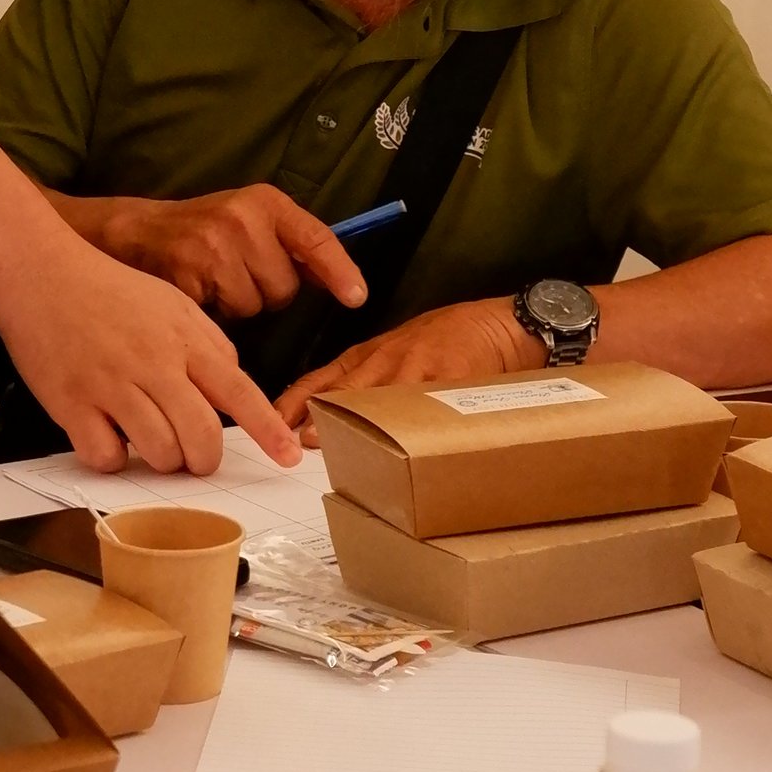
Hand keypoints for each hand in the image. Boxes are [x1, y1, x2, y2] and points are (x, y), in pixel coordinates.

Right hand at [2, 235, 301, 473]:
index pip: (238, 391)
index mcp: (183, 340)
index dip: (268, 430)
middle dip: (203, 459)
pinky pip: (106, 456)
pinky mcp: (72, 404)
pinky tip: (107, 434)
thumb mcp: (172, 304)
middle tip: (192, 455)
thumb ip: (208, 344)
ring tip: (145, 437)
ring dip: (160, 459)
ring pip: (159, 453)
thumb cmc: (107, 289)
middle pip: (200, 437)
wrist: (41, 274)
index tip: (289, 457)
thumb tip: (233, 386)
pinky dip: (111, 457)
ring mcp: (111, 385)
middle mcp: (152, 364)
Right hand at [104, 183, 369, 321]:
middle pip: (284, 286)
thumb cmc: (205, 229)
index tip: (356, 297)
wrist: (139, 231)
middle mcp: (242, 219)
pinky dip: (215, 312)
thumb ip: (292, 245)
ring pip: (255, 305)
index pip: (315, 238)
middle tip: (239, 273)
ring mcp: (213, 247)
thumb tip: (341, 282)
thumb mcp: (251, 220)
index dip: (339, 271)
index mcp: (265, 202)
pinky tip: (199, 290)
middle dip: (268, 290)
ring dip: (240, 304)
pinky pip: (224, 315)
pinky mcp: (188, 275)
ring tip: (216, 281)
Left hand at [279, 294, 527, 435]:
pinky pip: (427, 404)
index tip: (273, 421)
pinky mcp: (450, 377)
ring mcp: (418, 368)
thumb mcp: (399, 353)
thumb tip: (329, 412)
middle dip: (321, 415)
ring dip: (360, 423)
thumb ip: (367, 379)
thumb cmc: (447, 340)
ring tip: (340, 446)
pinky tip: (403, 445)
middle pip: (345, 389)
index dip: (296, 400)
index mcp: (370, 356)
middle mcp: (387, 360)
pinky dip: (413, 426)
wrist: (499, 325)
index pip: (322, 379)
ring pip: (381, 397)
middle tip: (301, 440)